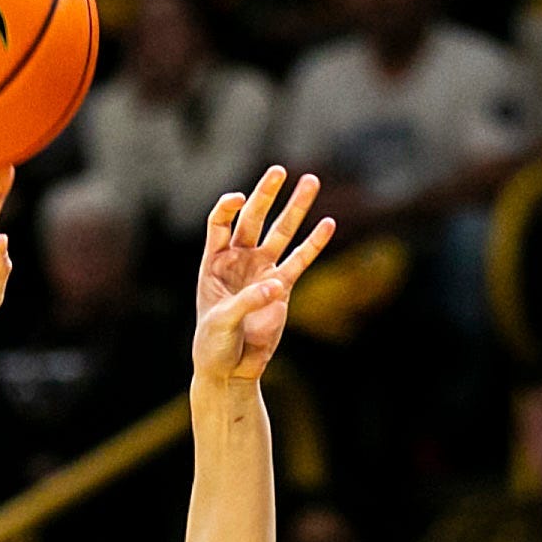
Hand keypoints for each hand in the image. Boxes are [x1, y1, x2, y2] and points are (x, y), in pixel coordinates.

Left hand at [190, 168, 334, 380]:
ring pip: (280, 233)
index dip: (228, 208)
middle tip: (279, 171)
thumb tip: (276, 285)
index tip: (239, 200)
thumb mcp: (221, 322)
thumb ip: (247, 302)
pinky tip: (327, 224)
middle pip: (252, 219)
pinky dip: (313, 244)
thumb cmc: (213, 345)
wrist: (230, 369)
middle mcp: (238, 260)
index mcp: (213, 262)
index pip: (220, 223)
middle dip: (265, 195)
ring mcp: (261, 271)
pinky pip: (300, 261)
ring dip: (295, 209)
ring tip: (310, 181)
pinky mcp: (281, 287)